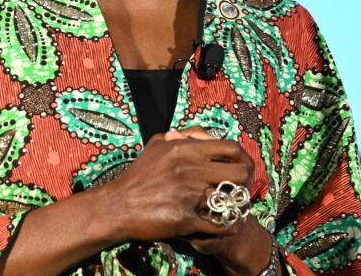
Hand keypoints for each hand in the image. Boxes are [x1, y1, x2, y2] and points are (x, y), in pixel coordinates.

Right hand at [95, 126, 251, 244]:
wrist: (118, 206)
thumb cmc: (138, 176)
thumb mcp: (156, 146)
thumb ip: (180, 136)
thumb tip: (201, 134)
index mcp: (184, 149)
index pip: (231, 147)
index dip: (242, 158)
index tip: (242, 167)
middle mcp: (190, 169)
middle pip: (238, 174)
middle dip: (243, 184)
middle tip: (238, 191)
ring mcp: (188, 195)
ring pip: (231, 201)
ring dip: (234, 206)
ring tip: (230, 208)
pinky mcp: (185, 219)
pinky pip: (219, 225)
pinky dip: (224, 226)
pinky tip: (220, 224)